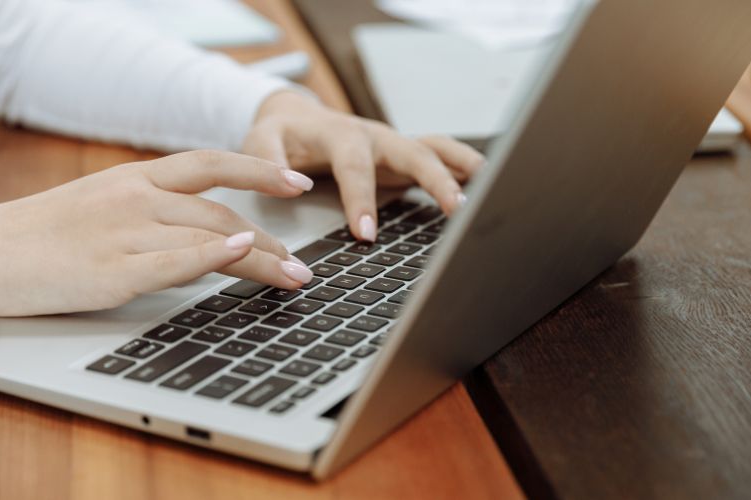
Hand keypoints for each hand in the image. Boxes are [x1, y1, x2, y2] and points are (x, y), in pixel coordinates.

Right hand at [0, 151, 316, 316]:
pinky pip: (175, 260)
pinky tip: (244, 254)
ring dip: (262, 259)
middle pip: (222, 210)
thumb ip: (146, 207)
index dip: (258, 171)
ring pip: (211, 237)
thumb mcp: (96, 204)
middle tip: (302, 262)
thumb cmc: (37, 234)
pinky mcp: (112, 272)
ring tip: (293, 277)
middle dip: (272, 238)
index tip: (295, 183)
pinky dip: (214, 255)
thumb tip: (197, 227)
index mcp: (132, 178)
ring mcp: (125, 233)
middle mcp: (134, 198)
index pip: (209, 164)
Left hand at [244, 91, 484, 240]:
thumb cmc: (280, 133)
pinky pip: (438, 156)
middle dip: (435, 179)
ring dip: (461, 167)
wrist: (295, 117)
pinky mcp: (403, 156)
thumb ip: (268, 159)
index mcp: (339, 134)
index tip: (365, 234)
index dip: (361, 199)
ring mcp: (393, 145)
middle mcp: (374, 136)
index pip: (354, 167)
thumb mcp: (260, 140)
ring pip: (434, 149)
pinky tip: (485, 186)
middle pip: (412, 152)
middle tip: (455, 209)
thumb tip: (292, 185)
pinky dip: (462, 167)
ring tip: (490, 187)